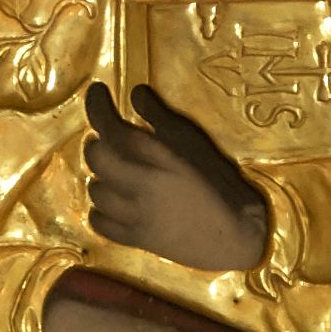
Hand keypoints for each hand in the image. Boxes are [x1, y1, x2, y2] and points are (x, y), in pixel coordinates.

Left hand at [85, 82, 269, 277]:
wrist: (235, 236)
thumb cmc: (220, 185)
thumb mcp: (195, 143)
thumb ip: (160, 117)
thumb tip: (136, 93)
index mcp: (157, 157)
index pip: (112, 126)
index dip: (96, 105)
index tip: (96, 91)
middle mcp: (140, 184)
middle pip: (96, 158)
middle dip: (95, 143)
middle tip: (105, 137)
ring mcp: (135, 214)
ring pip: (95, 190)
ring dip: (99, 175)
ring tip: (112, 170)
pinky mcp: (135, 239)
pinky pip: (99, 223)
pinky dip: (99, 209)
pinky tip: (110, 202)